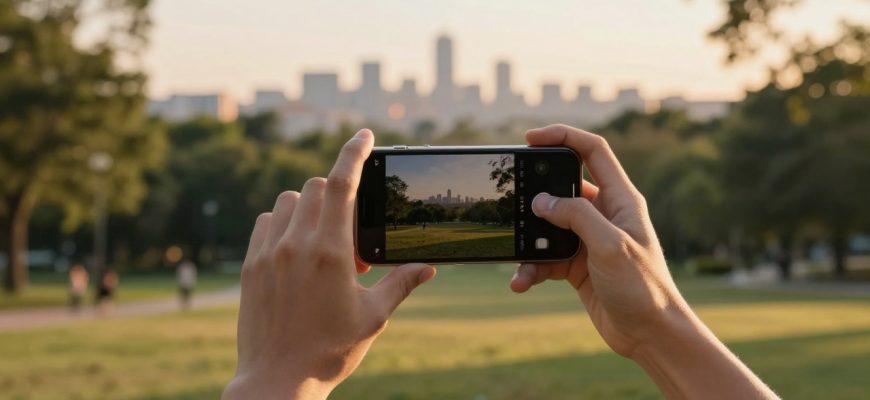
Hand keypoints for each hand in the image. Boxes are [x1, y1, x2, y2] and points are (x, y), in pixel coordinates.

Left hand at [223, 129, 436, 399]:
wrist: (276, 381)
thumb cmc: (329, 351)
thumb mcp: (373, 317)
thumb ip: (401, 283)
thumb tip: (427, 267)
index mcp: (331, 252)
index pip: (342, 182)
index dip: (354, 151)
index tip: (365, 135)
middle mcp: (295, 244)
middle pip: (315, 187)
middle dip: (337, 196)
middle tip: (351, 237)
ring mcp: (268, 253)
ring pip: (287, 201)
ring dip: (308, 208)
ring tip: (322, 245)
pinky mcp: (249, 266)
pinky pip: (266, 223)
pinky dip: (283, 224)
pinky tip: (295, 252)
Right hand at [510, 125, 776, 398]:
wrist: (651, 335)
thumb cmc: (644, 288)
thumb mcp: (610, 246)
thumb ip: (576, 216)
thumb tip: (541, 201)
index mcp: (621, 199)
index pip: (592, 151)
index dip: (563, 137)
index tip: (531, 138)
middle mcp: (605, 214)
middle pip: (562, 187)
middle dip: (535, 193)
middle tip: (511, 198)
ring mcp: (590, 240)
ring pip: (548, 226)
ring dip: (529, 240)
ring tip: (516, 255)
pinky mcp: (578, 265)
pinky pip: (546, 257)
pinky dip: (531, 267)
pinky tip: (521, 281)